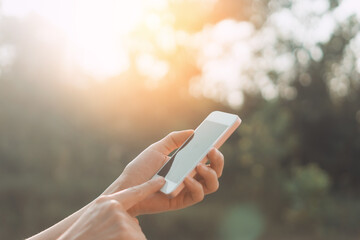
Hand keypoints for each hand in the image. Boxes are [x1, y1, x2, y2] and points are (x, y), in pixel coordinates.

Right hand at [58, 178, 164, 239]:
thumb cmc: (82, 237)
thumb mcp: (94, 220)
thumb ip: (113, 214)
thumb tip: (133, 222)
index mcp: (106, 202)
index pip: (133, 192)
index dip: (149, 186)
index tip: (162, 180)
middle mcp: (114, 207)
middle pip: (134, 224)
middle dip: (126, 235)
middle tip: (107, 238)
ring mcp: (121, 220)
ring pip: (136, 235)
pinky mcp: (126, 233)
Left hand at [103, 130, 224, 215]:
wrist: (126, 188)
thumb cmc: (140, 169)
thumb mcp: (157, 148)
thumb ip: (174, 139)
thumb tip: (193, 132)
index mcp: (186, 164)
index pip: (207, 158)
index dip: (216, 149)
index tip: (219, 137)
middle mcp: (191, 176)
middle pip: (215, 171)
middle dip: (218, 160)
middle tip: (211, 150)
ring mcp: (187, 189)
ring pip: (212, 185)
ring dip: (211, 174)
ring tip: (200, 165)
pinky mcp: (181, 200)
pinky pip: (198, 195)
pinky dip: (196, 186)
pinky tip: (186, 177)